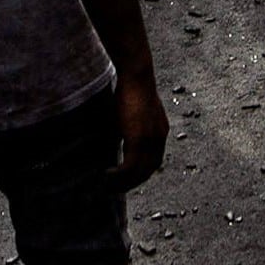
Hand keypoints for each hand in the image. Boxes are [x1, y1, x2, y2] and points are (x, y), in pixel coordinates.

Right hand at [112, 73, 168, 189]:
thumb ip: (127, 129)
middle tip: (112, 189)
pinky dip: (118, 176)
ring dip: (122, 183)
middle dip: (130, 183)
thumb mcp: (130, 114)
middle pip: (148, 171)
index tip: (124, 180)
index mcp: (159, 132)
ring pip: (138, 173)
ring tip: (105, 186)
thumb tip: (115, 140)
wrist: (136, 74)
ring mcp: (151, 140)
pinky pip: (129, 167)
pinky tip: (105, 176)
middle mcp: (159, 138)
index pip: (153, 161)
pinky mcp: (140, 140)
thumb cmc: (129, 88)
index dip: (139, 173)